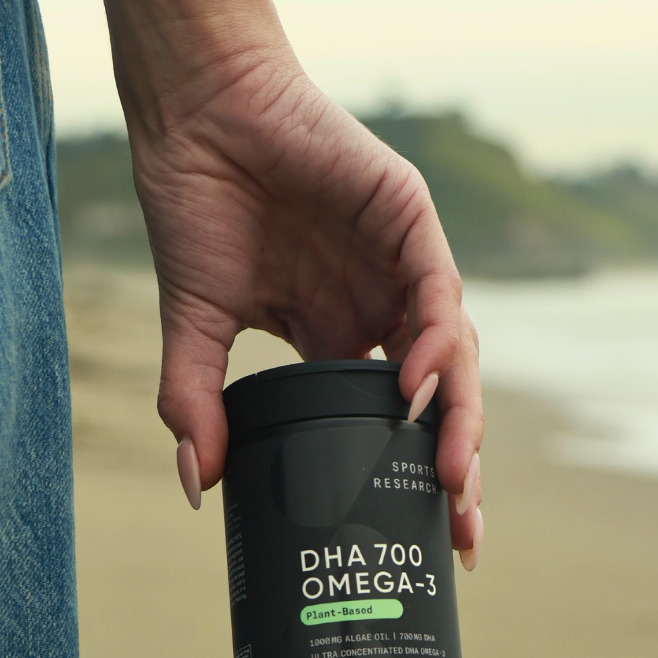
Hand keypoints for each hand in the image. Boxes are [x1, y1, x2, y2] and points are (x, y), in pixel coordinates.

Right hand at [73, 0, 482, 563]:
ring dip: (459, 416)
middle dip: (454, 469)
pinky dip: (435, 337)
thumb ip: (197, 402)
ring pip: (453, 354)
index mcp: (340, 342)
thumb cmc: (198, 206)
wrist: (195, 113)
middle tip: (463, 535)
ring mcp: (401, 268)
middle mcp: (382, 311)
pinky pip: (436, 288)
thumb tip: (196, 488)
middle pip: (439, 402)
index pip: (392, 424)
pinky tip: (419, 382)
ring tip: (452, 477)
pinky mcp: (408, 219)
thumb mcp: (195, 324)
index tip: (427, 543)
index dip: (412, 479)